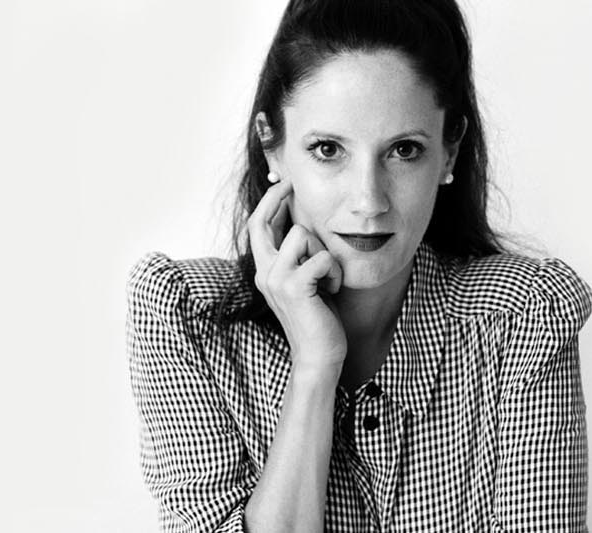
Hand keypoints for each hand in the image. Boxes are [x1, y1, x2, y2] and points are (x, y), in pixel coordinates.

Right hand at [248, 180, 347, 368]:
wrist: (319, 355)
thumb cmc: (318, 318)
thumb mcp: (305, 280)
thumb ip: (298, 257)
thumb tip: (303, 224)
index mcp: (265, 270)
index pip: (257, 226)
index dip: (269, 200)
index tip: (284, 181)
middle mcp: (264, 272)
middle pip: (262, 220)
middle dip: (279, 198)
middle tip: (294, 185)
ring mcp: (275, 279)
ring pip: (300, 234)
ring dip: (323, 251)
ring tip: (328, 276)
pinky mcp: (293, 287)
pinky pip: (321, 257)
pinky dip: (334, 272)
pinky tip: (333, 289)